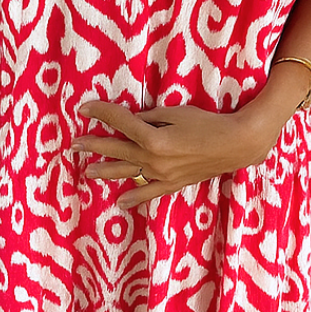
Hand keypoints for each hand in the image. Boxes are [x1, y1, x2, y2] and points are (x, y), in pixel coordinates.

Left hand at [72, 100, 281, 209]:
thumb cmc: (207, 123)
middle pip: (117, 149)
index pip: (120, 122)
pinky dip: (134, 197)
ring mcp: (161, 174)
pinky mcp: (172, 184)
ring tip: (87, 171)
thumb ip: (151, 117)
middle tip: (75, 144)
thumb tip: (132, 121)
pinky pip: (149, 192)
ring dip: (105, 171)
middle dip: (94, 145)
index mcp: (153, 137)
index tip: (84, 108)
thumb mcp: (176, 112)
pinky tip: (121, 202)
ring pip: (127, 172)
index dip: (100, 113)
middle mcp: (153, 159)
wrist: (235, 144)